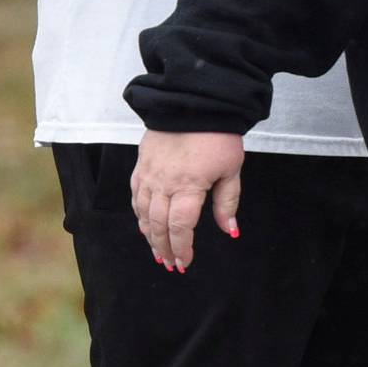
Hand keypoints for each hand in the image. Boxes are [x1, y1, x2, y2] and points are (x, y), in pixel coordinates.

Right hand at [131, 130, 244, 269]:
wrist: (195, 102)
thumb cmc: (218, 136)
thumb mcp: (232, 169)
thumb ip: (227, 202)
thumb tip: (230, 230)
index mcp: (188, 185)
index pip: (180, 226)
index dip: (182, 247)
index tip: (185, 262)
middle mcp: (163, 183)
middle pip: (159, 224)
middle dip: (164, 247)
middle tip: (171, 263)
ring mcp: (149, 174)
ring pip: (143, 213)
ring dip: (150, 235)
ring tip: (158, 251)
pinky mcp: (141, 164)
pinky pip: (135, 195)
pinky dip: (140, 214)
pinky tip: (145, 224)